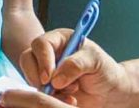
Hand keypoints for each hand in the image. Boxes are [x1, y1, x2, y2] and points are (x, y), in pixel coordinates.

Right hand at [1, 30, 129, 107]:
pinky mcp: (47, 88)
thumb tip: (55, 78)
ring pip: (32, 78)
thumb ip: (76, 64)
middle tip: (53, 87)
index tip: (49, 76)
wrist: (110, 92)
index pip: (41, 44)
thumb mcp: (95, 61)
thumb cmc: (105, 70)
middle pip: (28, 59)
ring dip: (48, 89)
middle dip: (38, 75)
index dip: (43, 59)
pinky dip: (52, 99)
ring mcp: (47, 71)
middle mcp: (50, 53)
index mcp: (60, 39)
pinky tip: (69, 99)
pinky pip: (39, 94)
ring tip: (71, 92)